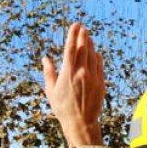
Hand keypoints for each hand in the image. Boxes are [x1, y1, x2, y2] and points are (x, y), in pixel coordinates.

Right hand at [42, 23, 104, 147]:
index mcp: (68, 73)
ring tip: (88, 37)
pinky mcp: (101, 84)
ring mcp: (93, 78)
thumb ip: (49, 72)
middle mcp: (82, 73)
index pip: (71, 49)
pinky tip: (95, 53)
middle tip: (82, 27)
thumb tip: (45, 58)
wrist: (80, 122)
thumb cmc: (62, 107)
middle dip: (83, 36)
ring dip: (90, 45)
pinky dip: (97, 57)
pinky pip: (100, 66)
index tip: (75, 25)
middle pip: (83, 49)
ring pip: (93, 56)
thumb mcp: (50, 90)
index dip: (73, 35)